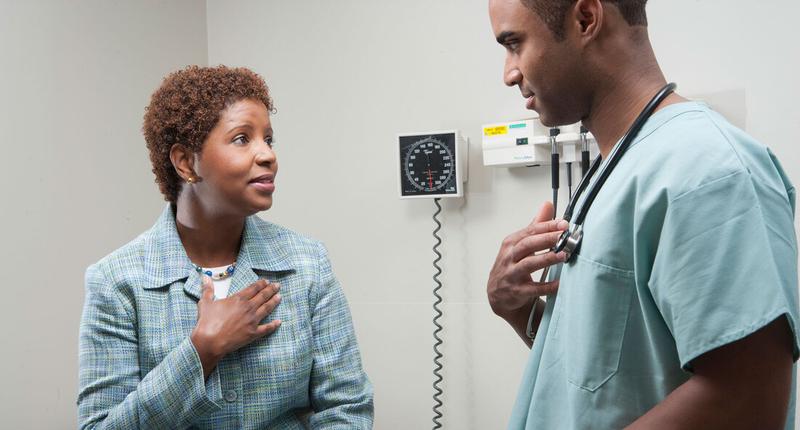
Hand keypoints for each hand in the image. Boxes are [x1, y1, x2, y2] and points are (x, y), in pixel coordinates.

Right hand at [190, 277, 281, 377]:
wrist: (209, 341)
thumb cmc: (206, 322)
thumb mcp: (205, 302)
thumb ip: (207, 289)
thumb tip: (205, 276)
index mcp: (238, 299)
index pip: (253, 288)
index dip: (261, 284)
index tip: (266, 281)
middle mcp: (248, 308)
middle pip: (263, 296)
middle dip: (271, 290)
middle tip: (277, 286)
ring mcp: (252, 321)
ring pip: (267, 309)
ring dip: (274, 302)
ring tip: (279, 297)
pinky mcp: (253, 333)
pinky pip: (267, 328)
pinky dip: (274, 325)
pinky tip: (279, 322)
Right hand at [487, 201, 567, 320]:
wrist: (498, 294)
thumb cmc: (511, 265)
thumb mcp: (519, 244)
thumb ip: (535, 226)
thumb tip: (547, 205)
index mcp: (511, 243)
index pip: (530, 231)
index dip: (547, 226)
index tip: (563, 224)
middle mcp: (509, 257)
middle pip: (528, 245)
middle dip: (547, 239)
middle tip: (564, 236)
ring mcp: (512, 274)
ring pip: (529, 264)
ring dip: (547, 259)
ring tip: (563, 255)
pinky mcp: (517, 291)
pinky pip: (534, 289)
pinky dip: (548, 286)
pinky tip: (560, 283)